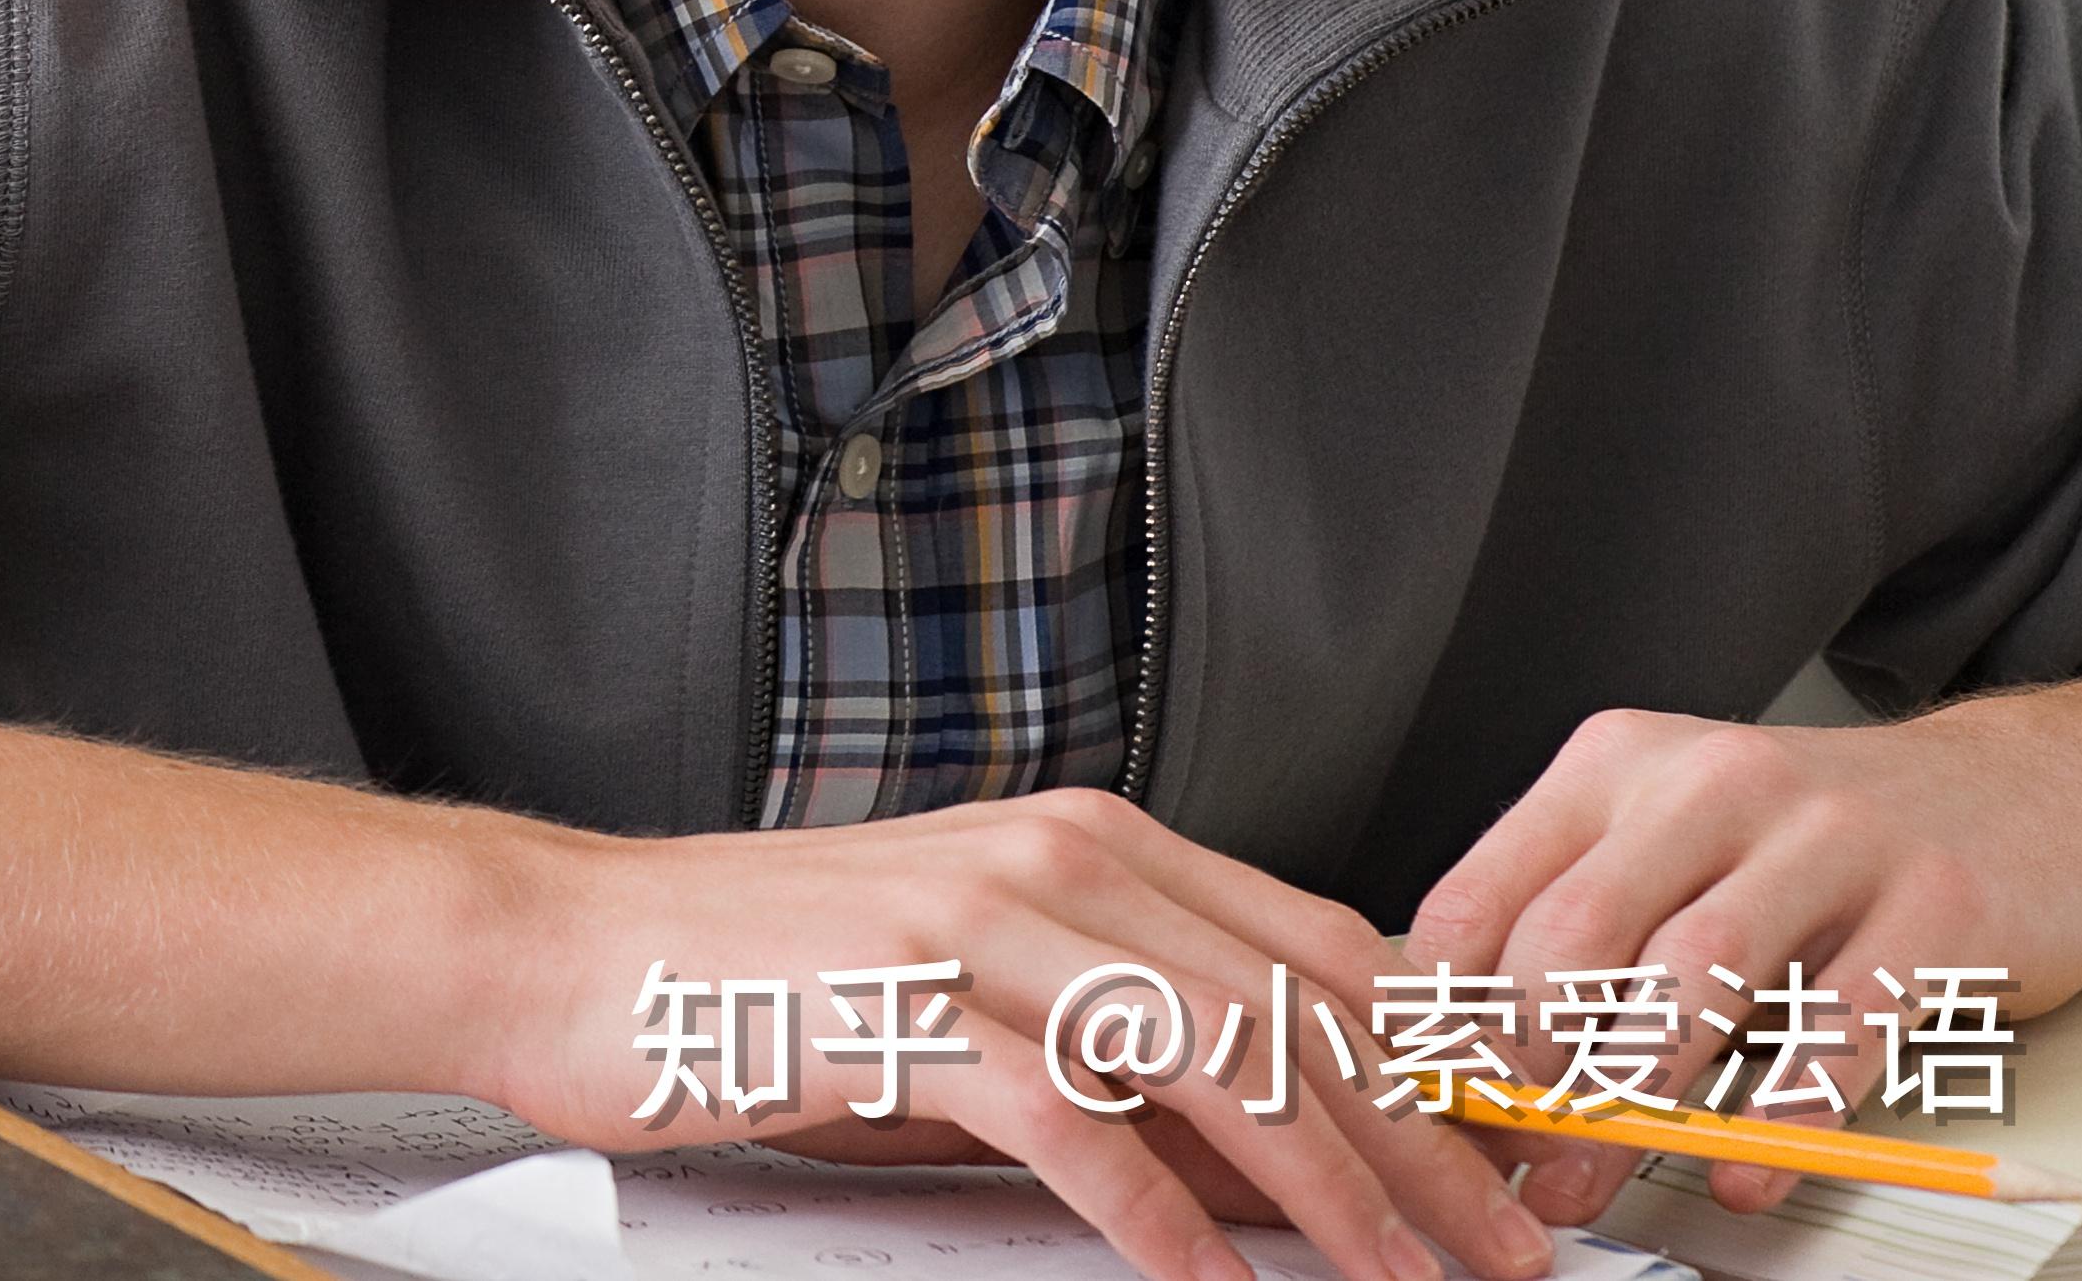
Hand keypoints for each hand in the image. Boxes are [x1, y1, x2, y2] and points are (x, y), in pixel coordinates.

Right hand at [476, 792, 1551, 1280]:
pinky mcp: (904, 1008)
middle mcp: (1052, 861)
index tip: (1514, 1168)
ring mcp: (978, 927)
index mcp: (1085, 842)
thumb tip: (1297, 1158)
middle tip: (1503, 1252)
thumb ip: (1130, 1045)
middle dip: (1425, 1147)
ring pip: (1219, 1057)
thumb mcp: (976, 993)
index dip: (1440, 1063)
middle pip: (1299, 1011)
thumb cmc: (765, 982)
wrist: (568, 948)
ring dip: (1334, 1189)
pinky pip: (1075, 1119)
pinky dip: (1161, 1217)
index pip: (1323, 948)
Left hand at [1413, 684, 2081, 1221]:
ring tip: (1594, 1173)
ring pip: (1696, 976)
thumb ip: (1579, 914)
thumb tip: (1463, 1045)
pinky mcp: (1932, 904)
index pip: (1488, 893)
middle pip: (1577, 937)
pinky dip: (1782, 1111)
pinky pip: (1840, 1023)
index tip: (1439, 1096)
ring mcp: (1829, 836)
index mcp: (1616, 764)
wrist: (2015, 790)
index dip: (1447, 1013)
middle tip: (1517, 1150)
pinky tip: (1742, 1166)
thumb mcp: (1674, 835)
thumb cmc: (1815, 833)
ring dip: (1634, 1097)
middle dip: (1531, 1066)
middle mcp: (1712, 781)